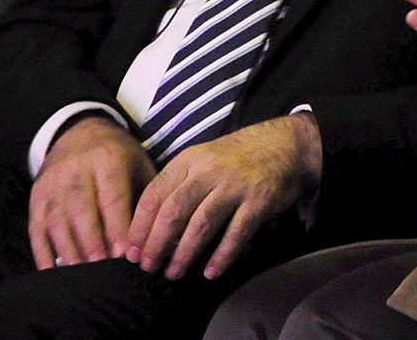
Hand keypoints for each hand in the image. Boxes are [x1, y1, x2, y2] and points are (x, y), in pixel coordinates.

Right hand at [30, 113, 155, 269]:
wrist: (79, 132)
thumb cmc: (119, 157)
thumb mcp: (139, 164)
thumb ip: (147, 195)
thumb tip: (159, 234)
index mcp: (108, 160)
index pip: (113, 197)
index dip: (118, 227)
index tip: (125, 254)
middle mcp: (76, 171)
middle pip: (82, 210)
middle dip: (92, 242)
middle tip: (103, 268)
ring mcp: (52, 185)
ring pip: (57, 221)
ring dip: (69, 250)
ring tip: (82, 274)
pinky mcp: (35, 198)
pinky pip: (36, 228)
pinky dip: (42, 252)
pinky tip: (52, 272)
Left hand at [125, 114, 321, 279]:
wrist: (285, 143)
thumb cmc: (236, 157)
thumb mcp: (202, 159)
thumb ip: (178, 185)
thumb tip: (150, 226)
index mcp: (189, 160)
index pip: (154, 195)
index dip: (140, 227)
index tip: (132, 252)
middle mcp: (209, 171)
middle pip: (173, 212)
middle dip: (157, 244)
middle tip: (149, 267)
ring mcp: (235, 185)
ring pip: (201, 225)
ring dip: (185, 253)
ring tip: (174, 273)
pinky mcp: (259, 200)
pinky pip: (236, 233)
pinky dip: (222, 255)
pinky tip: (211, 272)